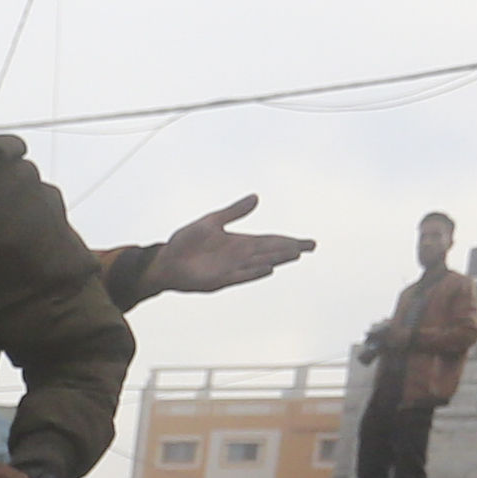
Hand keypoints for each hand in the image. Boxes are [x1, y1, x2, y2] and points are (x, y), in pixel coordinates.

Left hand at [144, 195, 313, 297]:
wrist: (166, 261)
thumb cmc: (185, 243)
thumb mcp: (211, 221)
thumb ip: (234, 211)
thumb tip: (257, 197)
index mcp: (240, 243)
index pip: (270, 241)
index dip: (288, 241)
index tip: (307, 243)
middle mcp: (239, 257)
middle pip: (270, 251)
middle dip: (290, 249)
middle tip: (311, 247)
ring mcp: (231, 269)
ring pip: (260, 263)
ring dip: (277, 259)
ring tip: (295, 254)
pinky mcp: (219, 280)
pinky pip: (241, 276)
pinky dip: (255, 272)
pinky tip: (268, 268)